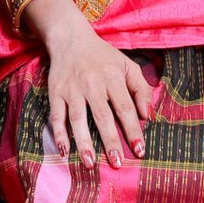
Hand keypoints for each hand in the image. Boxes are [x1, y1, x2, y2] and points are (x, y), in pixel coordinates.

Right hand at [42, 14, 150, 167]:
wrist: (70, 38)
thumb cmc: (103, 56)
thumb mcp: (127, 65)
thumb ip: (141, 89)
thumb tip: (147, 115)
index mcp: (112, 76)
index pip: (125, 107)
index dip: (133, 130)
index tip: (140, 150)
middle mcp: (92, 82)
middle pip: (102, 115)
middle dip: (110, 141)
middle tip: (117, 164)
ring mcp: (72, 88)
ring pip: (78, 118)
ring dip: (84, 142)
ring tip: (90, 163)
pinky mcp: (56, 91)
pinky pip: (56, 115)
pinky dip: (59, 133)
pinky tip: (64, 150)